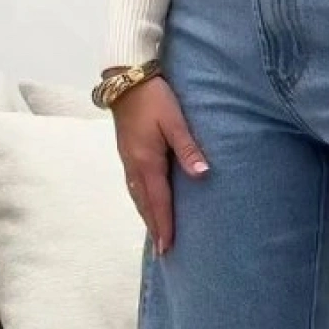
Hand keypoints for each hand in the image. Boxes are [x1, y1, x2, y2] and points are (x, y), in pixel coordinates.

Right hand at [111, 74, 208, 254]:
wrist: (126, 78)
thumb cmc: (154, 98)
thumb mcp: (174, 121)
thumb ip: (188, 148)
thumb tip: (202, 175)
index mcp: (147, 161)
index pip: (158, 201)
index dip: (164, 225)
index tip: (168, 247)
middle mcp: (134, 166)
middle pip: (145, 204)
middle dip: (154, 227)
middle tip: (163, 251)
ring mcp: (127, 159)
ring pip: (137, 196)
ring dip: (146, 216)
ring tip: (155, 233)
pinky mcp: (126, 152)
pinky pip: (134, 185)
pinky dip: (141, 201)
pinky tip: (146, 203)